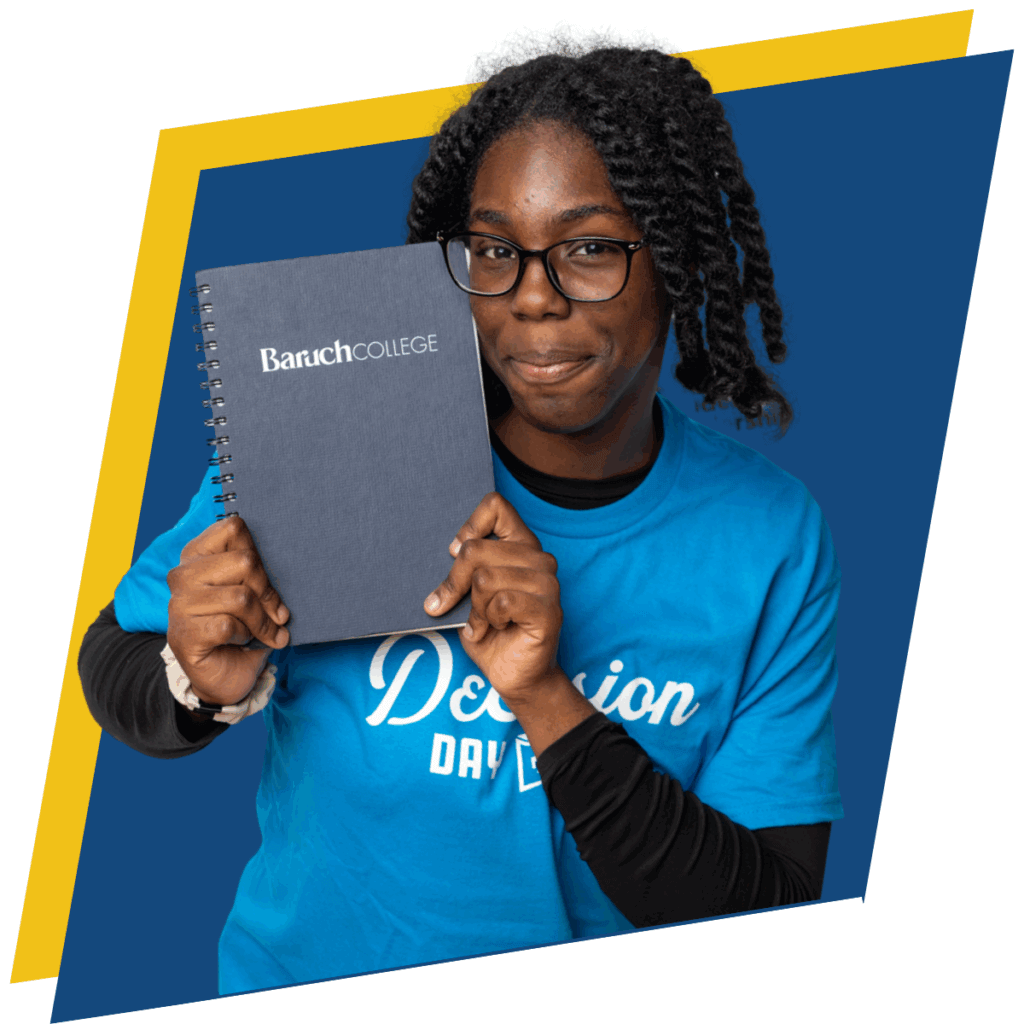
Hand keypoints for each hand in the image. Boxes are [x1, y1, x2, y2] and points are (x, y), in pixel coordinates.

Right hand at [166, 517, 289, 705]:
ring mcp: (180, 604)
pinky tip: (242, 641)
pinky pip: (229, 625)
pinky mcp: (184, 634)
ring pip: (241, 597)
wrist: (224, 676)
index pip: (235, 528)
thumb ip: (259, 571)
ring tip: (263, 632)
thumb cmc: (242, 627)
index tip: (268, 580)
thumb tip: (291, 556)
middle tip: (278, 615)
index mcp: (199, 554)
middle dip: (269, 593)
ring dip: (262, 620)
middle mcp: (184, 574)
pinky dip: (246, 636)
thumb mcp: (254, 592)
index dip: (262, 554)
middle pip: (245, 561)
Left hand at [423, 493, 595, 751]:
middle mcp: (538, 560)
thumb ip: (466, 567)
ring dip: (474, 608)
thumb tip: (450, 550)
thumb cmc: (491, 631)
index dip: (469, 527)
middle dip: (455, 583)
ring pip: (485, 578)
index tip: (455, 554)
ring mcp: (547, 585)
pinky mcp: (549, 611)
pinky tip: (494, 629)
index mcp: (521, 546)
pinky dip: (487, 620)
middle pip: (476, 549)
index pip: (495, 506)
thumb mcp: (470, 593)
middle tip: (455, 605)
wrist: (515, 676)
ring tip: (483, 622)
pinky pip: (502, 601)